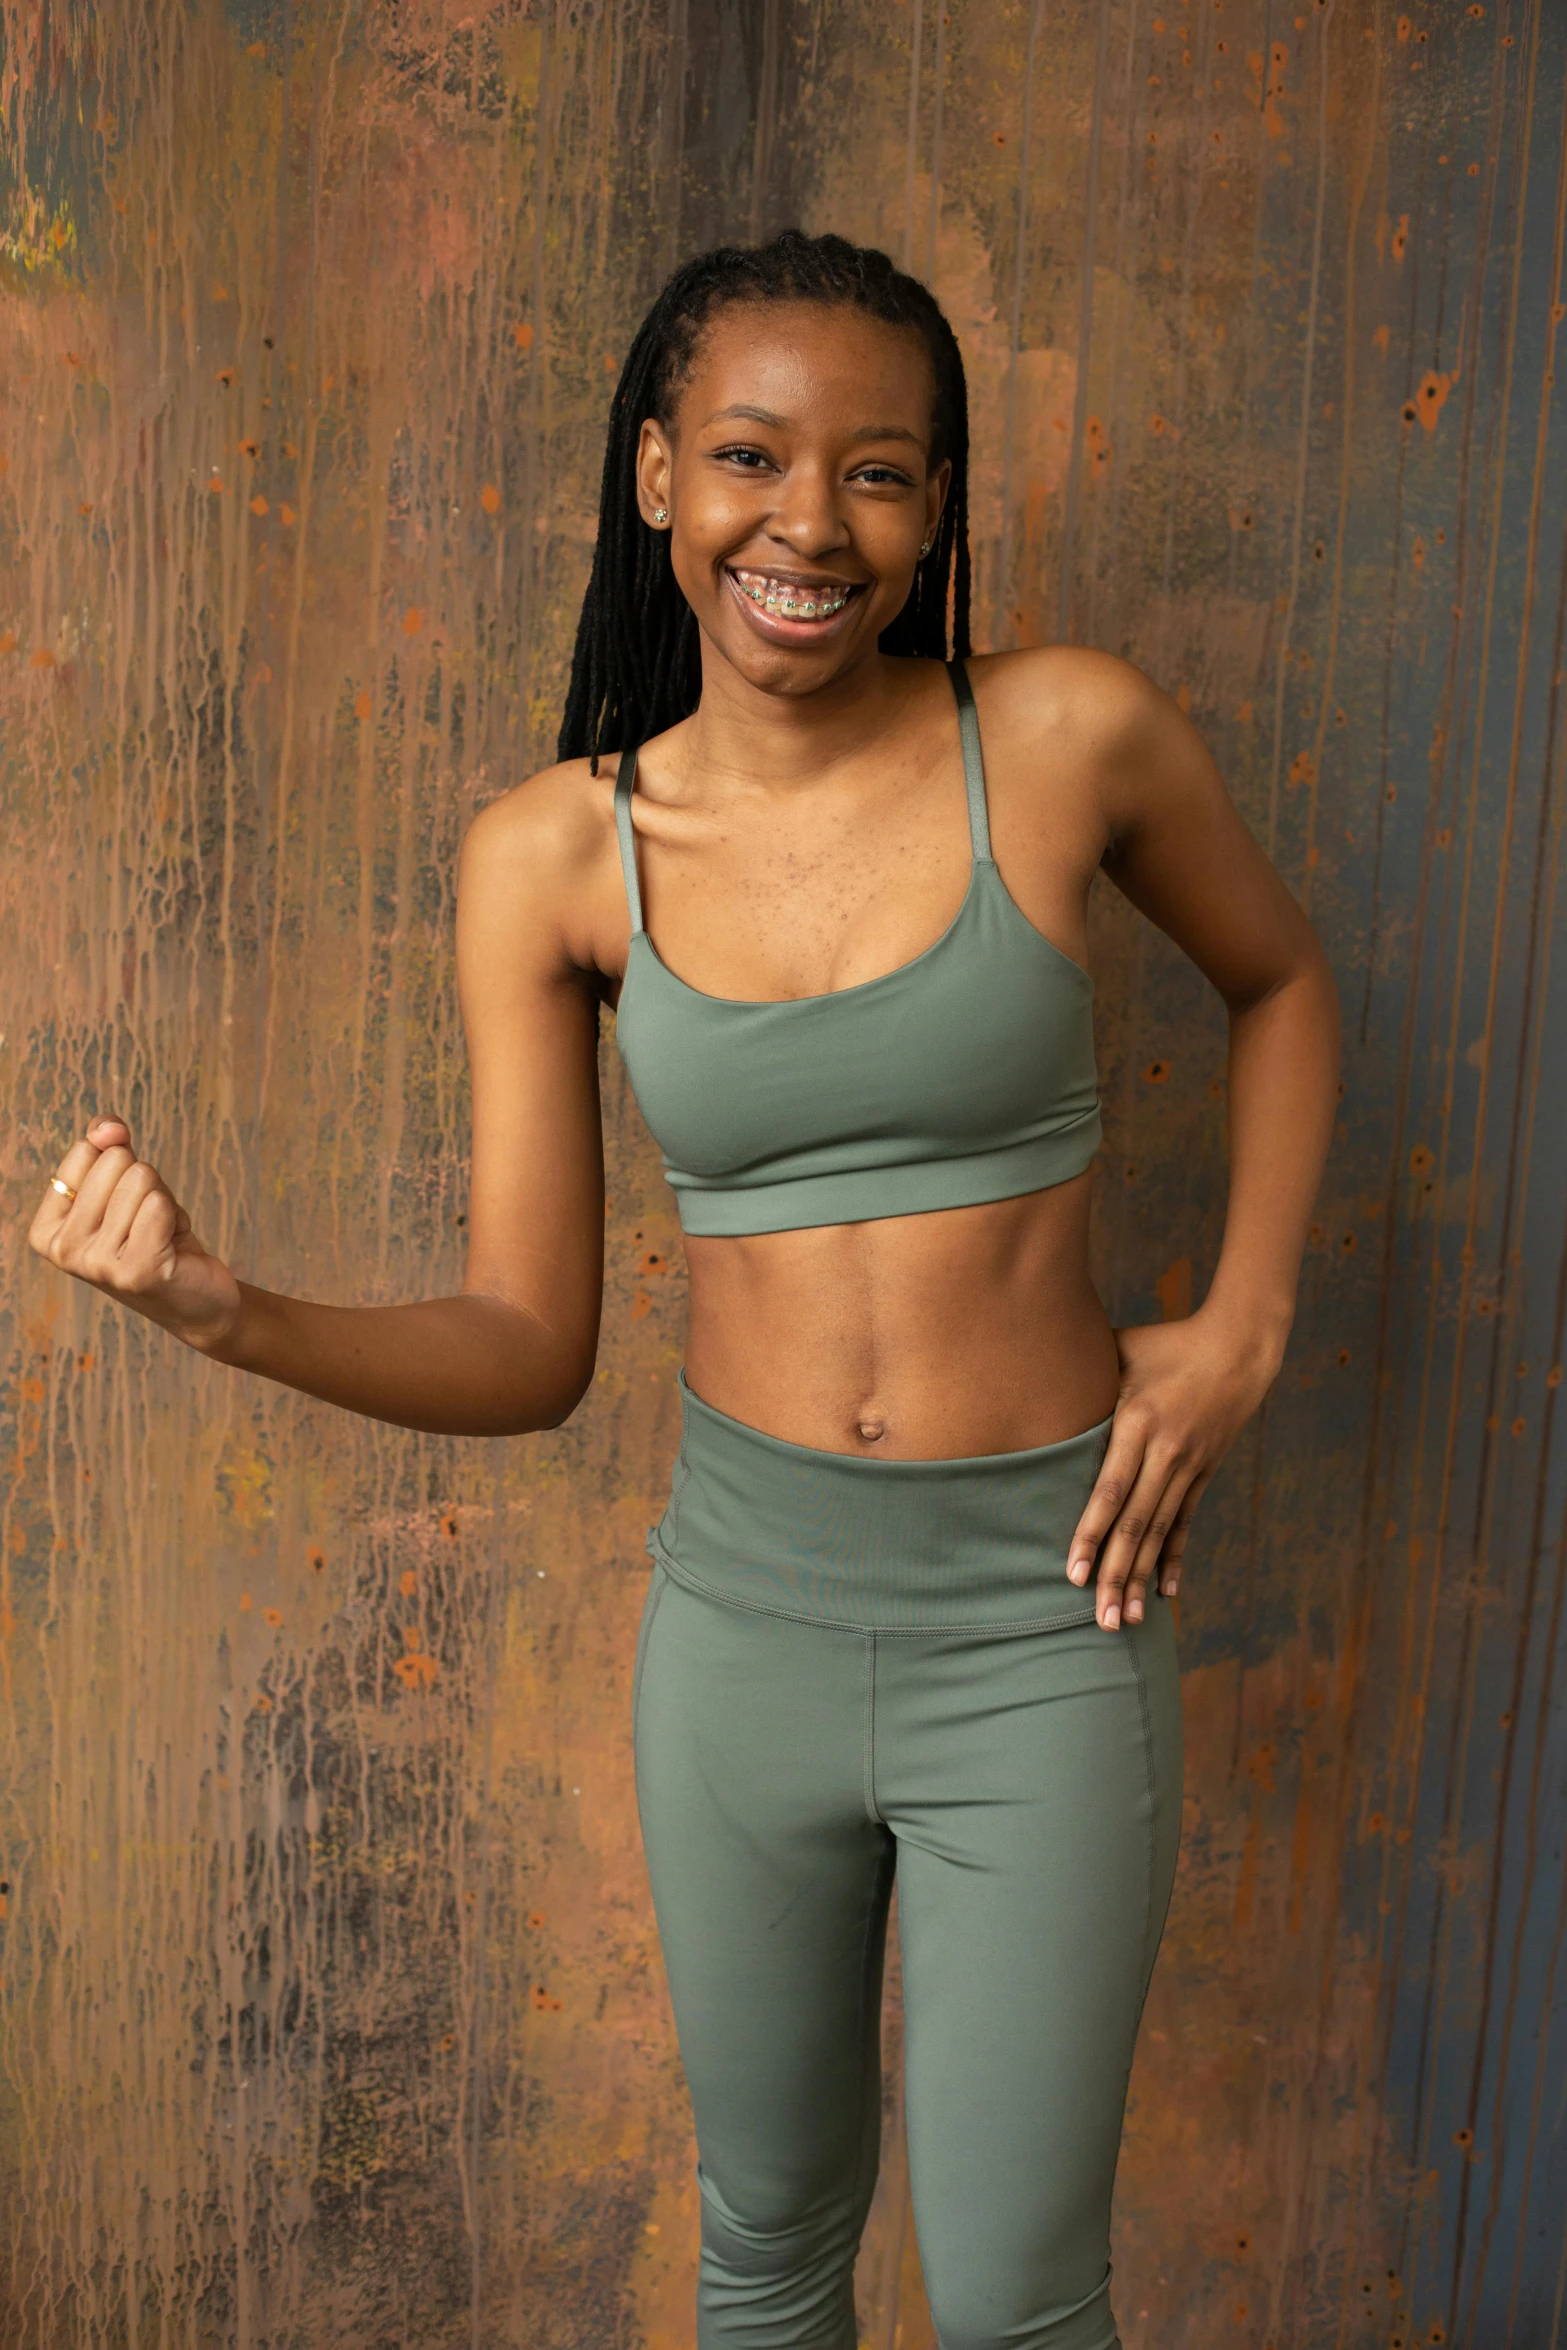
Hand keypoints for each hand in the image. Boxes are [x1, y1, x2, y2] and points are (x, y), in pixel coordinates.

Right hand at [28, 1115, 241, 1352]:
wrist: (195, 1295)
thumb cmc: (153, 1233)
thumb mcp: (123, 1183)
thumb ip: (106, 1144)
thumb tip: (108, 1127)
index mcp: (47, 1229)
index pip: (86, 1150)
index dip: (121, 1167)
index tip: (125, 1207)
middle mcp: (64, 1250)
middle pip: (117, 1161)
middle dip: (146, 1183)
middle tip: (149, 1222)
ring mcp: (97, 1264)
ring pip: (141, 1178)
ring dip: (163, 1201)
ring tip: (160, 1234)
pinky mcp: (137, 1271)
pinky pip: (160, 1205)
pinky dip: (176, 1217)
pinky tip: (172, 1247)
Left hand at [1066, 1307, 1284, 1631]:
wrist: (1240, 1347)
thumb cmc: (1167, 1342)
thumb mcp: (1122, 1350)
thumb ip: (1085, 1375)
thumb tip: (1033, 1382)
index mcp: (1139, 1421)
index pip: (1110, 1490)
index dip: (1091, 1533)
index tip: (1074, 1572)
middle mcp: (1166, 1451)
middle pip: (1136, 1523)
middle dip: (1117, 1574)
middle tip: (1101, 1619)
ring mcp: (1190, 1465)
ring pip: (1161, 1531)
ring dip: (1143, 1577)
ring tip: (1129, 1619)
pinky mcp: (1205, 1471)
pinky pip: (1187, 1522)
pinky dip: (1175, 1557)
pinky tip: (1166, 1592)